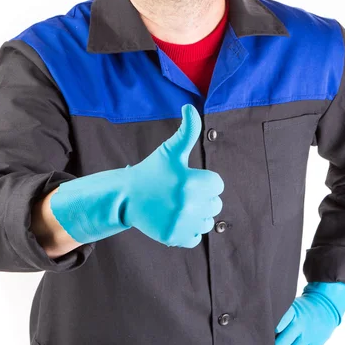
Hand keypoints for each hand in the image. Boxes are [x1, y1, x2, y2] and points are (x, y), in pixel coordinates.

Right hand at [123, 103, 223, 247]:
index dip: (205, 180)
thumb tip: (190, 106)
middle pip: (215, 204)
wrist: (127, 196)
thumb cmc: (152, 170)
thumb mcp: (170, 150)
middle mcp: (188, 204)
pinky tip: (175, 219)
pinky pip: (195, 238)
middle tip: (182, 192)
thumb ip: (187, 130)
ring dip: (198, 215)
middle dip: (203, 198)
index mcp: (191, 181)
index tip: (189, 178)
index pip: (218, 184)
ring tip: (179, 205)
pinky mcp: (173, 237)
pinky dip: (189, 231)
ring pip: (207, 222)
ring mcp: (180, 223)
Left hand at [275, 281, 344, 344]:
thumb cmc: (300, 308)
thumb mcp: (292, 305)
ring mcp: (308, 336)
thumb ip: (280, 315)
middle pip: (287, 338)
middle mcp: (301, 324)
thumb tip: (263, 327)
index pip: (286, 317)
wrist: (325, 308)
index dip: (280, 323)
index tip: (273, 330)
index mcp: (295, 311)